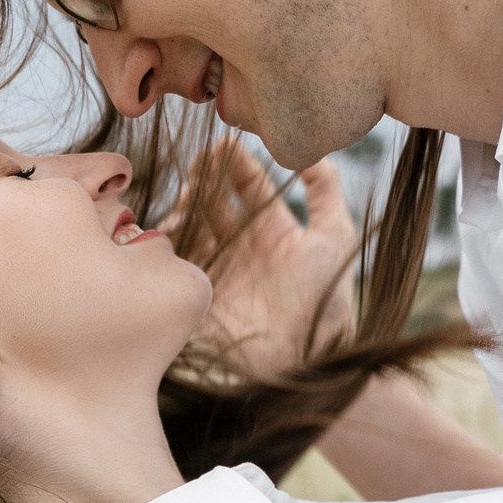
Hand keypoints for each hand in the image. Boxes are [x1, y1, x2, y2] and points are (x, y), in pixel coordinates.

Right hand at [180, 140, 358, 381]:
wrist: (304, 359)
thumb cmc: (326, 300)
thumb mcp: (335, 238)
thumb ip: (326, 191)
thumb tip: (313, 152)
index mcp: (274, 233)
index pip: (249, 187)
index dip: (236, 164)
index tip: (223, 143)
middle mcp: (243, 249)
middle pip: (214, 201)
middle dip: (203, 179)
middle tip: (197, 163)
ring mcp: (219, 270)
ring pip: (192, 227)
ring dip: (185, 207)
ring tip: (186, 197)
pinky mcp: (198, 295)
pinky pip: (175, 262)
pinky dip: (167, 242)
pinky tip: (169, 228)